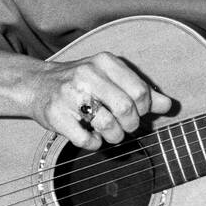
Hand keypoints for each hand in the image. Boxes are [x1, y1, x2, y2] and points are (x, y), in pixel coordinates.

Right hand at [21, 52, 171, 149]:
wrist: (37, 85)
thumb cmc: (81, 83)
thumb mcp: (111, 78)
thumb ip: (140, 90)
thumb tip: (169, 105)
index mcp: (104, 62)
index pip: (140, 91)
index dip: (144, 108)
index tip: (138, 112)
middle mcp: (86, 74)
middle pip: (126, 109)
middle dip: (131, 124)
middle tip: (126, 126)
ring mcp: (69, 95)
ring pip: (108, 125)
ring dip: (115, 136)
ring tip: (110, 133)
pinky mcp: (56, 115)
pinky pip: (86, 140)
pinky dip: (95, 144)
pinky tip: (92, 137)